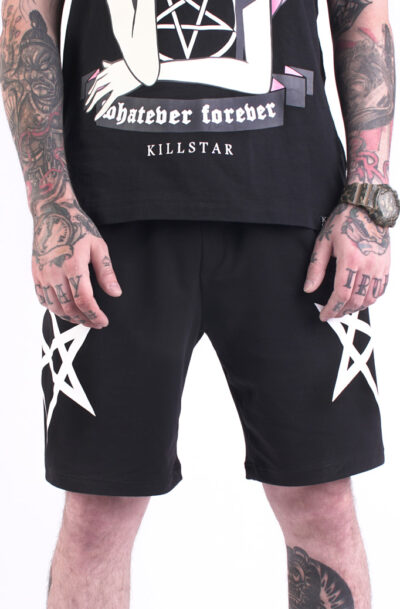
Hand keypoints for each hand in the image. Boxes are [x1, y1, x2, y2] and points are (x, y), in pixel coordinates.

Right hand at [32, 198, 121, 328]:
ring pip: (54, 306)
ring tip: (83, 318)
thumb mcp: (98, 247)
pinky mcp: (35, 273)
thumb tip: (115, 293)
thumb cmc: (77, 226)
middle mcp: (54, 272)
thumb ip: (106, 272)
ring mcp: (42, 273)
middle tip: (96, 323)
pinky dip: (54, 308)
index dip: (95, 315)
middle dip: (85, 319)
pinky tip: (65, 309)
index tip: (103, 321)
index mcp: (73, 265)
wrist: (52, 212)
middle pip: (69, 307)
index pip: (84, 300)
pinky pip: (42, 299)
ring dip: (70, 317)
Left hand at [85, 59, 142, 120]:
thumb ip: (110, 65)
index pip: (98, 80)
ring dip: (92, 102)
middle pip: (96, 87)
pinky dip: (102, 109)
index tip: (89, 93)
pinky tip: (97, 116)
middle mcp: (110, 77)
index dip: (93, 87)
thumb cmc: (132, 65)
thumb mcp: (119, 64)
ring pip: (99, 94)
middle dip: (90, 96)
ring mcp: (113, 84)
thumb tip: (103, 62)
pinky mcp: (119, 90)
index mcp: (109, 70)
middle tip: (86, 104)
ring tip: (87, 109)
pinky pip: (109, 101)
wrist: (141, 67)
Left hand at [304, 203, 389, 321]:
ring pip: (371, 298)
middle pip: (356, 299)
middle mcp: (368, 264)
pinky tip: (360, 299)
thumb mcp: (323, 242)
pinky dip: (370, 299)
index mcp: (350, 258)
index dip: (332, 308)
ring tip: (344, 308)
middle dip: (342, 311)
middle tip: (332, 313)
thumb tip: (308, 288)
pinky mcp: (386, 265)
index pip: (341, 293)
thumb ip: (316, 267)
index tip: (324, 314)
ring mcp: (380, 265)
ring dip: (356, 307)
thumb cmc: (344, 221)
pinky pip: (381, 289)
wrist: (367, 207)